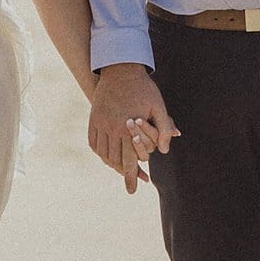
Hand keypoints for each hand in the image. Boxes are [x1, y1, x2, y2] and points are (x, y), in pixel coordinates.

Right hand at [88, 64, 178, 193]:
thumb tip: (166, 150)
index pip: (129, 160)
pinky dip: (100, 152)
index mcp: (128, 128)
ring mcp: (100, 123)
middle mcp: (111, 128)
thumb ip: (164, 128)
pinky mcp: (93, 118)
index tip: (132, 190)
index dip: (131, 177)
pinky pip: (94, 143)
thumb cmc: (144, 89)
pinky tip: (107, 155)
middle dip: (122, 172)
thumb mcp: (159, 106)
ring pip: (103, 153)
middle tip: (129, 180)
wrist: (120, 70)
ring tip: (120, 168)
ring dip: (111, 163)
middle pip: (114, 160)